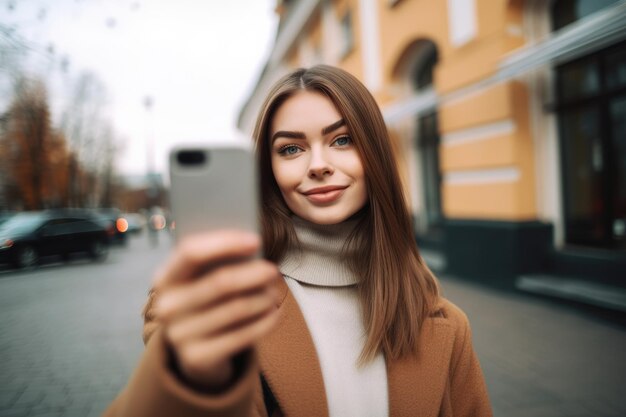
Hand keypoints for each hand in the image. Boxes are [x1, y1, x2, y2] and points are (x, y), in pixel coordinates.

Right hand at [153, 230, 280, 389]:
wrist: (195, 353)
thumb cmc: (207, 302)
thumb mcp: (202, 281)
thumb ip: (218, 263)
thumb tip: (252, 247)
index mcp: (165, 278)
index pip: (190, 252)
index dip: (225, 242)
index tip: (256, 240)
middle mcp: (167, 307)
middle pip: (220, 282)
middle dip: (253, 274)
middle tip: (272, 270)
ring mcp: (179, 335)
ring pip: (236, 309)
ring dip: (262, 298)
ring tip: (273, 293)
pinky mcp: (197, 358)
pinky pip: (242, 336)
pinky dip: (265, 321)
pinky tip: (275, 313)